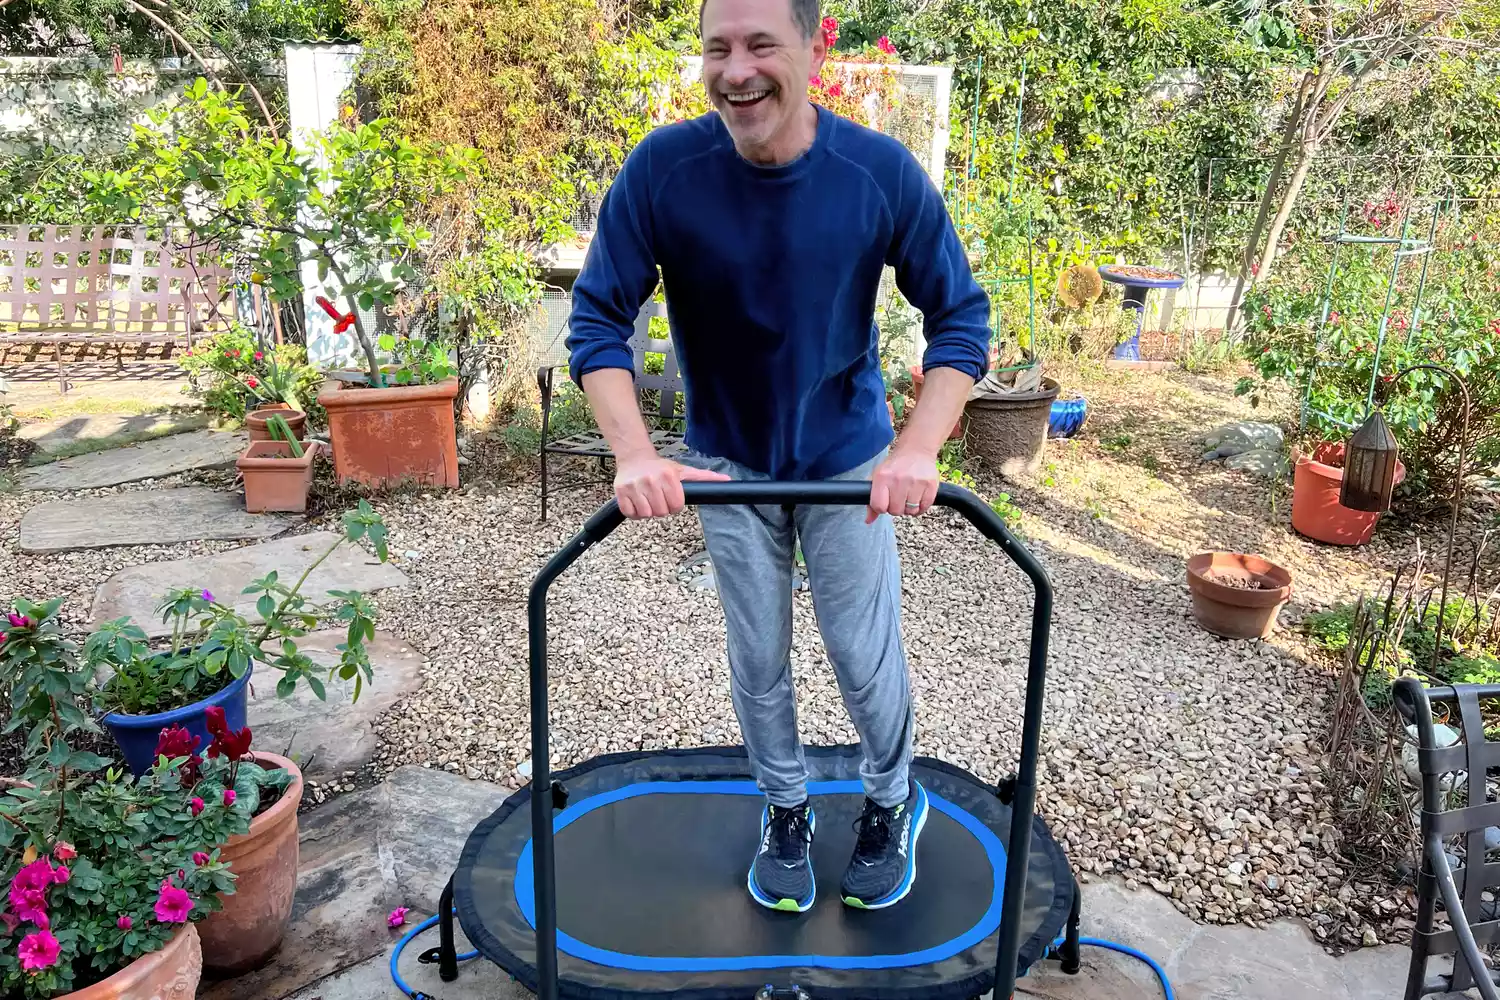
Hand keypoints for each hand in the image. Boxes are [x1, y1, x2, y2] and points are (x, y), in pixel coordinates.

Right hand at [614, 455, 730, 517]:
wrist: (635, 458)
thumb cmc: (660, 467)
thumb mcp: (683, 470)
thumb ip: (704, 477)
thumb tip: (727, 480)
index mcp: (667, 476)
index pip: (676, 506)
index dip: (675, 505)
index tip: (671, 497)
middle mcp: (650, 480)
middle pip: (661, 512)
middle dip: (662, 508)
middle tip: (659, 498)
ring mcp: (634, 486)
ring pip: (646, 514)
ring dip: (648, 511)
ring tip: (649, 499)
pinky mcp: (621, 492)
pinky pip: (630, 513)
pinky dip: (634, 512)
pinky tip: (638, 501)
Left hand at [866, 446, 938, 523]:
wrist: (916, 450)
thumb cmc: (895, 466)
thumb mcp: (878, 477)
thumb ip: (872, 500)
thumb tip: (868, 521)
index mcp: (882, 477)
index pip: (879, 506)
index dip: (882, 507)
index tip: (885, 501)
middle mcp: (898, 479)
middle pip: (895, 511)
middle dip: (896, 507)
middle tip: (898, 497)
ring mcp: (916, 482)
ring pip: (910, 511)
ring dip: (909, 507)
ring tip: (908, 495)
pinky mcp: (930, 485)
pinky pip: (924, 508)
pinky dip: (921, 506)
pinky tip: (918, 496)